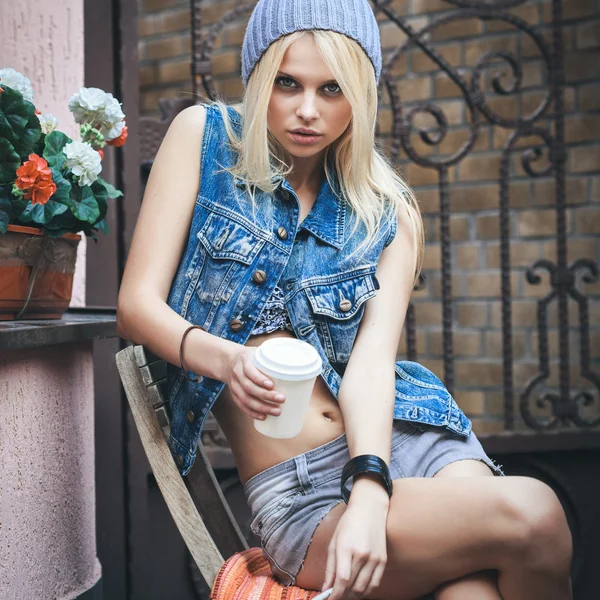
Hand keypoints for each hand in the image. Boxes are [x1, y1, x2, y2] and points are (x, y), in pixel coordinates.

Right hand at [224, 346, 285, 420]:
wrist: (229, 360)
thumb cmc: (251, 357)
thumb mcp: (259, 351)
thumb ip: (274, 356)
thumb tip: (299, 361)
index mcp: (245, 360)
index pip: (250, 371)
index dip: (259, 379)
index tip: (272, 385)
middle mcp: (237, 373)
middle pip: (249, 387)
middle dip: (265, 396)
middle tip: (282, 399)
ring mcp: (234, 385)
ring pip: (245, 399)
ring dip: (261, 407)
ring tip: (276, 411)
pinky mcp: (234, 394)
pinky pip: (241, 405)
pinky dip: (252, 412)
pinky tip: (263, 417)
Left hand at [323, 484, 388, 599]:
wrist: (370, 509)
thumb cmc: (349, 524)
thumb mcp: (334, 541)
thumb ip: (330, 567)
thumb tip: (326, 588)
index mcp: (346, 547)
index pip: (341, 580)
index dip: (334, 594)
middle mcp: (362, 554)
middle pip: (351, 586)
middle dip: (342, 595)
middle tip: (335, 595)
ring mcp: (374, 558)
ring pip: (363, 588)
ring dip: (353, 595)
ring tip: (345, 592)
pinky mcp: (382, 560)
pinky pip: (374, 584)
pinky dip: (365, 591)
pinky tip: (358, 589)